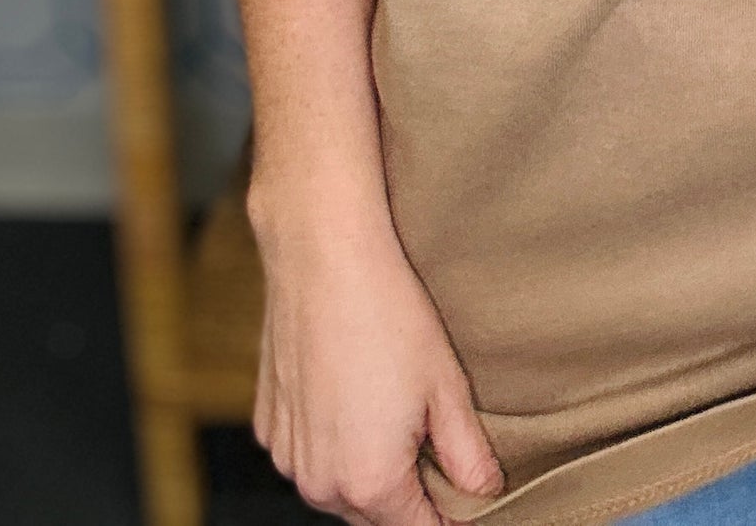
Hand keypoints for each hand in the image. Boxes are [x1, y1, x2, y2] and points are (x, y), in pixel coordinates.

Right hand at [250, 190, 502, 523]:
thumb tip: (486, 491)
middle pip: (376, 515)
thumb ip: (468, 454)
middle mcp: (319, 482)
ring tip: (397, 415)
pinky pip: (308, 455)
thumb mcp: (447, 386)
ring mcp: (287, 455)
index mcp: (369, 482)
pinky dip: (332, 443)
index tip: (468, 503)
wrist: (323, 255)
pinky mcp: (269, 424)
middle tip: (438, 452)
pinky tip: (355, 396)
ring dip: (367, 471)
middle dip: (409, 499)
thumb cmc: (388, 314)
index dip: (450, 519)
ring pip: (337, 487)